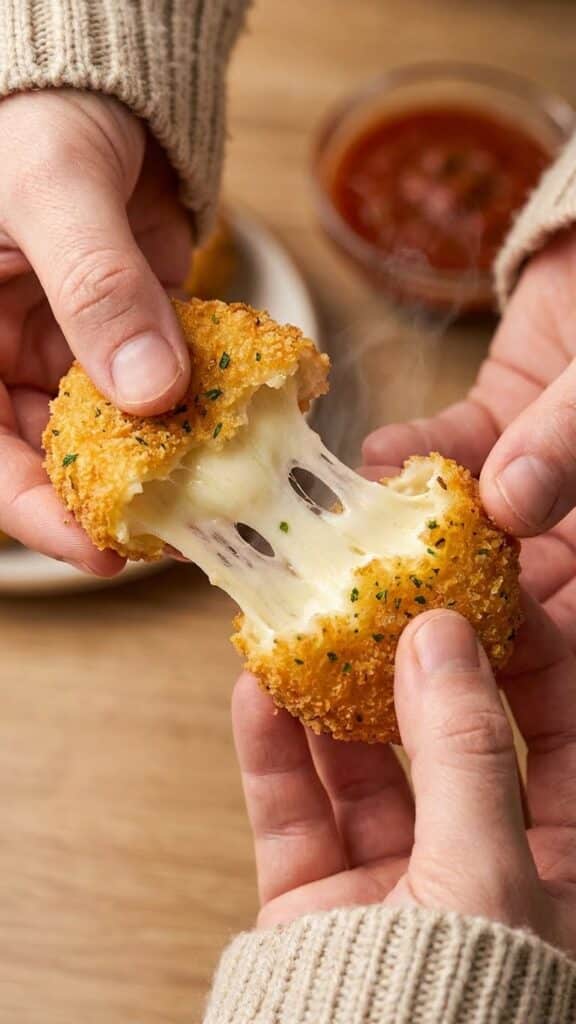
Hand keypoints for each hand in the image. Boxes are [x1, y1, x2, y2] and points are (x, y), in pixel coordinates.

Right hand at [0, 90, 191, 571]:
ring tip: (228, 479)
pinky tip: (248, 417)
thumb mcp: (53, 191)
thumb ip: (97, 285)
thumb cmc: (39, 120)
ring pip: (119, 433)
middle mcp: (10, 365)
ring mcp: (74, 357)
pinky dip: (204, 404)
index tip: (104, 553)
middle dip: (121, 497)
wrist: (96, 94)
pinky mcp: (133, 341)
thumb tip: (152, 391)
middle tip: (190, 526)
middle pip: (56, 461)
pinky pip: (167, 388)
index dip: (38, 515)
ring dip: (173, 456)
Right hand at [233, 601, 575, 953]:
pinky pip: (296, 816)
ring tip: (311, 631)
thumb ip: (462, 750)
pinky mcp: (319, 905)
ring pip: (366, 772)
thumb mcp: (483, 872)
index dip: (530, 661)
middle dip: (418, 671)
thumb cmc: (458, 1007)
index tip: (486, 597)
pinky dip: (273, 755)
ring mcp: (394, 887)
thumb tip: (440, 636)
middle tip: (390, 602)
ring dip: (333, 701)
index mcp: (555, 868)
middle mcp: (478, 869)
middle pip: (451, 744)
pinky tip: (258, 692)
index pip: (559, 738)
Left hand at [363, 232, 575, 647]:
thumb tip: (511, 501)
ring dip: (407, 526)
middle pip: (506, 588)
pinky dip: (412, 453)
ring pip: (465, 521)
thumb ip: (573, 440)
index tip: (437, 660)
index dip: (510, 654)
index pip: (561, 627)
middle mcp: (571, 531)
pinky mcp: (495, 426)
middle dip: (434, 598)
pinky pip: (450, 451)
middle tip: (361, 611)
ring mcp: (532, 480)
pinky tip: (377, 455)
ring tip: (349, 535)